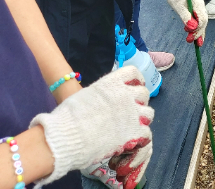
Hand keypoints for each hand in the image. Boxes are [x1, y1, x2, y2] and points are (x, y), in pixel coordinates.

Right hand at [30, 66, 153, 187]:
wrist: (65, 136)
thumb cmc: (67, 117)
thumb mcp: (84, 97)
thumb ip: (98, 97)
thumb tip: (99, 104)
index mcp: (112, 83)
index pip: (132, 73)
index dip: (136, 80)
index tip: (133, 87)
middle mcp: (126, 94)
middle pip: (143, 93)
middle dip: (138, 102)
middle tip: (128, 113)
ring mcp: (132, 112)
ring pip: (149, 113)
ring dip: (141, 120)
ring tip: (130, 129)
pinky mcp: (134, 132)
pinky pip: (147, 133)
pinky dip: (140, 138)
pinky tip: (130, 142)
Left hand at [163, 0, 207, 45]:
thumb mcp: (179, 7)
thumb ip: (186, 17)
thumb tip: (192, 28)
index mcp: (198, 5)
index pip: (202, 20)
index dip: (197, 30)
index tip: (190, 37)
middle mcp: (201, 7)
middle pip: (203, 22)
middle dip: (198, 33)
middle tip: (190, 41)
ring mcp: (199, 9)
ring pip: (202, 22)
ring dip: (198, 32)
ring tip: (193, 41)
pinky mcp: (196, 10)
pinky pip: (198, 20)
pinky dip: (196, 28)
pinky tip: (193, 34)